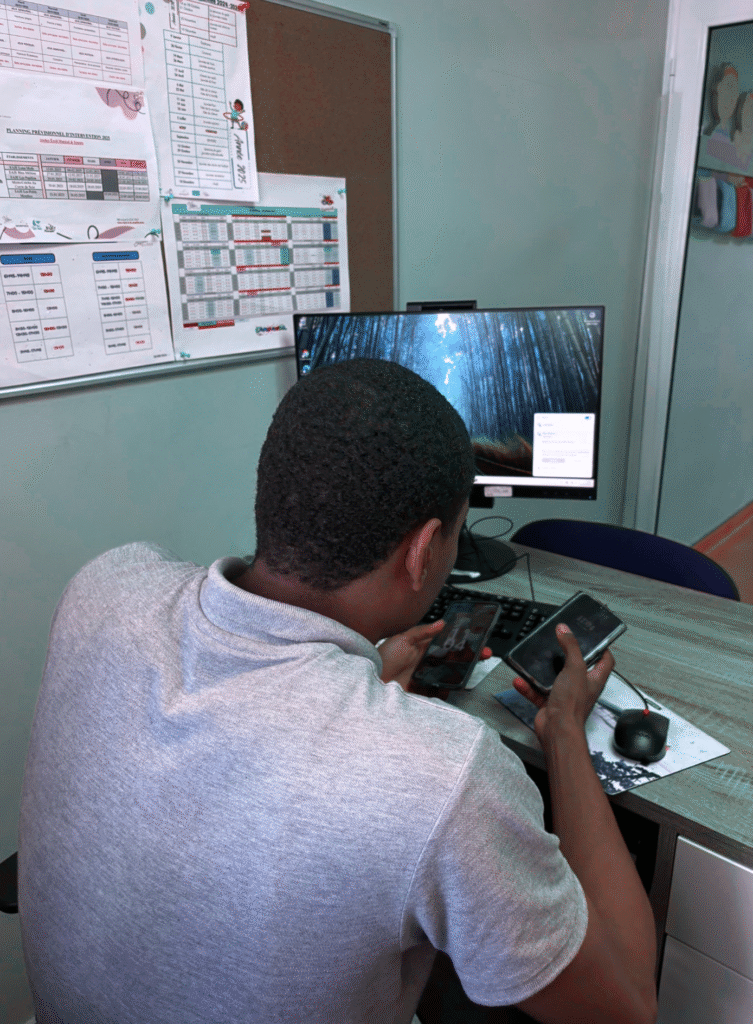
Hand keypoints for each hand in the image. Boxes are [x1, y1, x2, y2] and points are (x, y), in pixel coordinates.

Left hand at [379, 620, 491, 695]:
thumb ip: (422, 631)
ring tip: (474, 666)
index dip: (462, 642)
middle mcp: (427, 663)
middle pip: (453, 659)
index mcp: (423, 648)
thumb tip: (441, 623)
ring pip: (451, 674)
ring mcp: (427, 678)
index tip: (476, 640)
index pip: (448, 643)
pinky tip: (458, 683)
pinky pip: (442, 691)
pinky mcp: (424, 692)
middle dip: (470, 656)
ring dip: (464, 671)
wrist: (371, 681)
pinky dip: (450, 689)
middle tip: (483, 654)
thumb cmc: (383, 657)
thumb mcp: (403, 639)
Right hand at [512, 623, 613, 740]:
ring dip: (543, 671)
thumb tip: (565, 631)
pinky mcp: (549, 703)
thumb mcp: (575, 668)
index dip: (602, 648)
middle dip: (567, 656)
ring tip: (536, 660)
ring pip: (554, 679)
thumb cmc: (573, 706)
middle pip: (577, 668)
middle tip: (560, 644)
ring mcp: (565, 696)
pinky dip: (528, 686)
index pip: (605, 661)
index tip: (594, 638)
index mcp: (594, 679)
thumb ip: (571, 647)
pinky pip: (537, 692)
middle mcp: (581, 688)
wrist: (557, 730)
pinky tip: (521, 680)